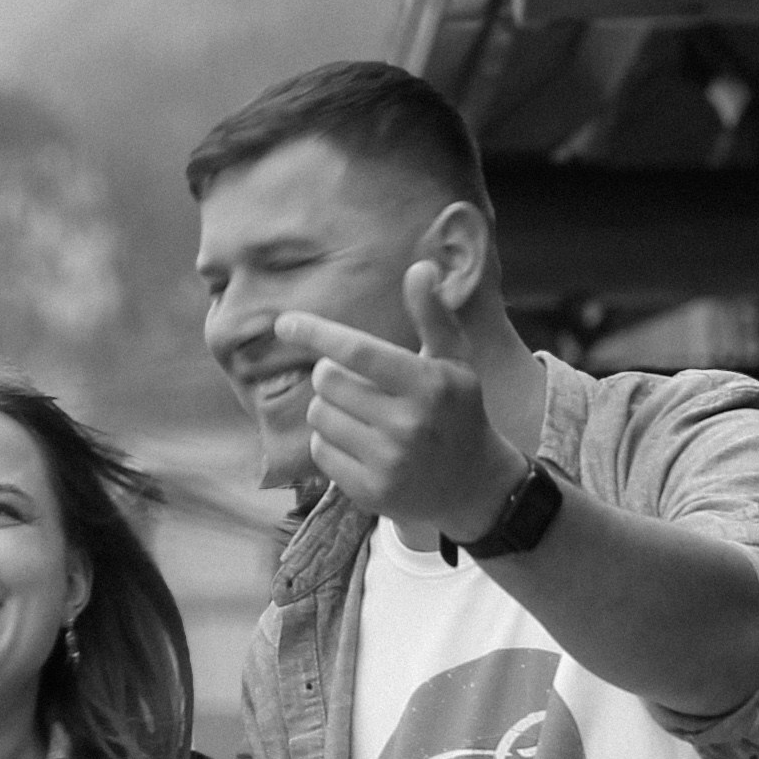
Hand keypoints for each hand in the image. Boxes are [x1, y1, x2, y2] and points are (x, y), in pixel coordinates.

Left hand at [277, 262, 526, 543]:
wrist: (474, 485)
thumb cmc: (457, 411)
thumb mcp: (455, 360)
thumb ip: (433, 314)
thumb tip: (419, 267)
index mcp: (428, 384)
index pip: (358, 352)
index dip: (316, 333)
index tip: (284, 322)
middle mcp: (408, 424)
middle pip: (329, 381)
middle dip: (331, 375)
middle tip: (356, 383)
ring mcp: (389, 462)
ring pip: (319, 416)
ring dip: (329, 408)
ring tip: (360, 414)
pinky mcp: (371, 491)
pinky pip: (321, 451)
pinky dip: (329, 441)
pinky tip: (358, 443)